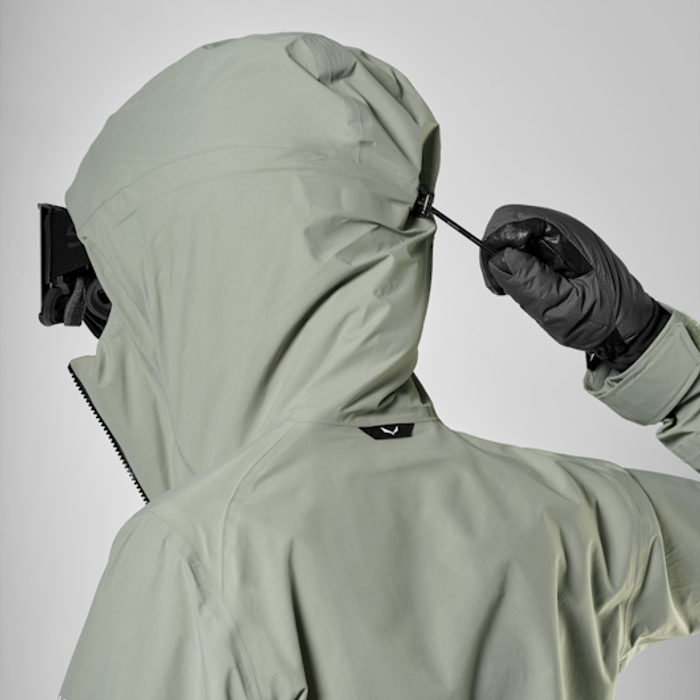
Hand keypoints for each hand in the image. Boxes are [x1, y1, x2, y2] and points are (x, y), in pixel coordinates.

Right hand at [479, 204, 669, 371]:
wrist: (629, 325)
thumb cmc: (603, 319)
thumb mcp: (563, 308)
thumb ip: (530, 282)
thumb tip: (499, 259)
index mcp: (564, 236)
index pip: (508, 220)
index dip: (493, 249)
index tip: (497, 282)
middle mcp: (562, 228)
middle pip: (508, 222)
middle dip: (496, 253)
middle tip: (505, 288)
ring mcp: (560, 236)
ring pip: (514, 234)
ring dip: (507, 261)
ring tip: (522, 291)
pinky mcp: (558, 247)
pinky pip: (526, 245)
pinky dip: (518, 265)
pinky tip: (530, 286)